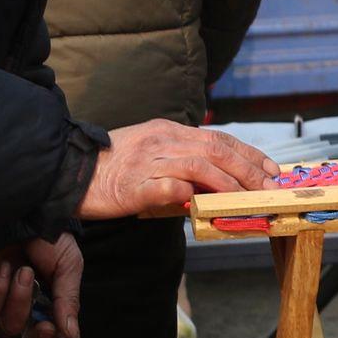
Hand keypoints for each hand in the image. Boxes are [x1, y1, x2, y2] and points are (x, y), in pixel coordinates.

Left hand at [0, 234, 83, 337]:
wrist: (22, 209)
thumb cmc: (49, 235)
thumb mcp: (68, 265)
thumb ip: (68, 301)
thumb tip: (70, 335)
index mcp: (52, 299)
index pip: (58, 333)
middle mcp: (28, 302)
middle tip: (46, 327)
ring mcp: (4, 296)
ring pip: (9, 324)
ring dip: (19, 300)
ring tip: (25, 272)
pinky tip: (4, 267)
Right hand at [81, 120, 281, 218]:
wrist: (67, 172)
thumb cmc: (110, 168)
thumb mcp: (149, 153)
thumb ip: (180, 162)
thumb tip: (214, 181)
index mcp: (168, 131)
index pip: (219, 138)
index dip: (249, 154)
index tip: (271, 169)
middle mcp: (162, 141)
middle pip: (217, 150)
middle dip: (249, 169)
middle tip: (269, 187)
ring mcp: (149, 161)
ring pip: (201, 166)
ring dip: (230, 184)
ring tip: (248, 199)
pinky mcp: (136, 184)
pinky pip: (172, 187)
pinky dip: (193, 195)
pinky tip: (207, 206)